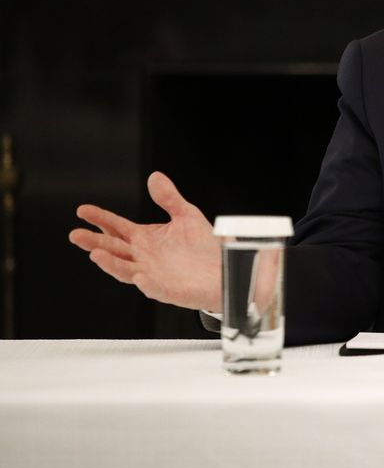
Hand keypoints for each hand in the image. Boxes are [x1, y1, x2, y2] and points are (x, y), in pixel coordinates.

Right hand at [69, 172, 221, 312]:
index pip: (117, 227)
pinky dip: (146, 283)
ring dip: (110, 264)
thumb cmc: (203, 246)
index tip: (82, 210)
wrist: (224, 271)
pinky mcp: (169, 290)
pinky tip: (139, 276)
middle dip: (94, 242)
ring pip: (125, 270)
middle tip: (75, 234)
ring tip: (95, 254)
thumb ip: (169, 198)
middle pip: (113, 249)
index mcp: (145, 239)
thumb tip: (154, 176)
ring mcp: (153, 275)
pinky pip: (155, 288)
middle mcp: (144, 257)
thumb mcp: (186, 215)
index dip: (100, 218)